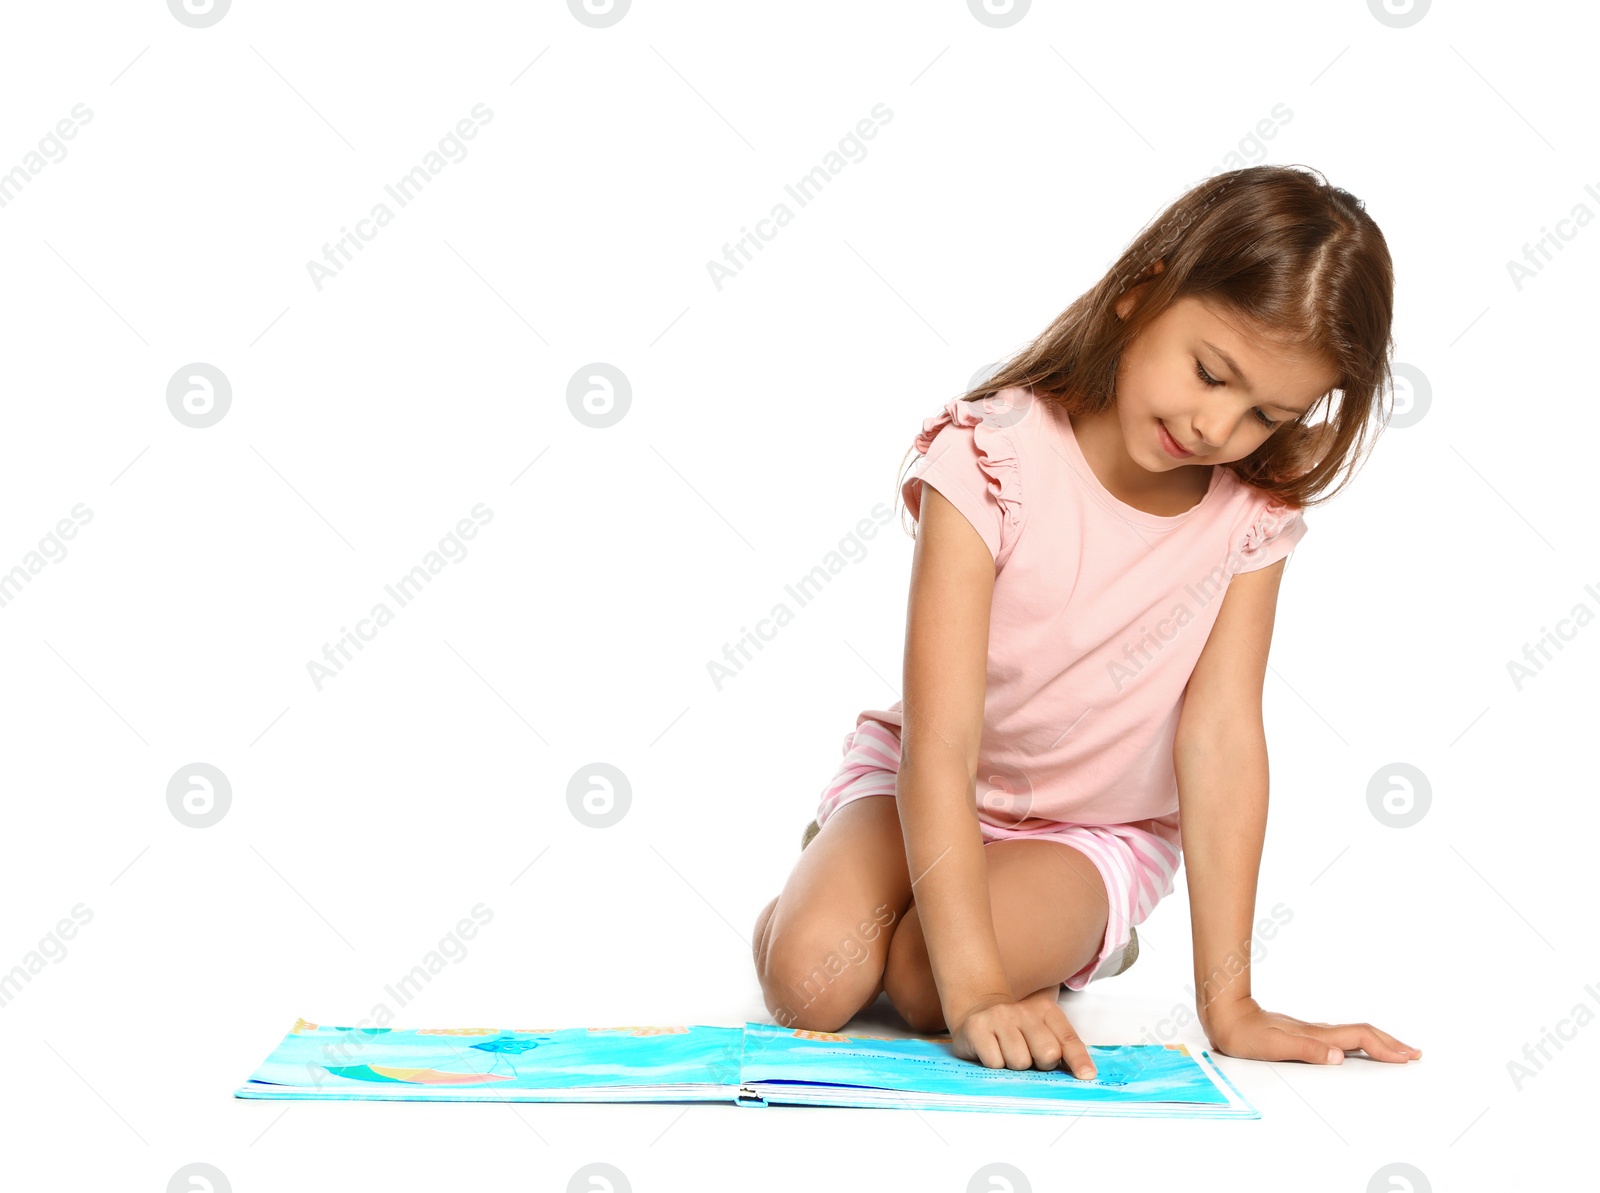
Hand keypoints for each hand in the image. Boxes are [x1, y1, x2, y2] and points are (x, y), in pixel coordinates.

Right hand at [948, 990, 1097, 1078]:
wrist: (978, 1010)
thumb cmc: (1017, 1031)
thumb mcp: (1043, 1032)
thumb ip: (1063, 1049)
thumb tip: (1084, 1074)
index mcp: (1046, 1010)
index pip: (1067, 1039)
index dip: (1078, 1060)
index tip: (1086, 1075)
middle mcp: (1023, 1010)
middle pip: (1047, 1053)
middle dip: (1040, 1064)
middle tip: (1029, 1058)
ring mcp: (999, 1017)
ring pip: (1019, 1061)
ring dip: (1014, 1066)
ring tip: (1007, 1053)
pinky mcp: (977, 1028)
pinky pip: (995, 1063)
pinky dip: (994, 1066)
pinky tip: (991, 1052)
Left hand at [1204, 997, 1420, 1064]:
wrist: (1226, 1016)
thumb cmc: (1246, 1034)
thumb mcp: (1274, 1047)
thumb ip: (1306, 1051)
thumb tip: (1338, 1056)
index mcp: (1316, 1035)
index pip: (1359, 1037)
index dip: (1385, 1047)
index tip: (1406, 1057)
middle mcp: (1317, 1031)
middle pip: (1363, 1033)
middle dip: (1390, 1043)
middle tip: (1414, 1053)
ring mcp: (1311, 1031)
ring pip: (1353, 1033)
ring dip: (1378, 1042)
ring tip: (1396, 1051)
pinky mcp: (1303, 1034)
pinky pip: (1341, 1036)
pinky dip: (1359, 1042)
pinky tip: (1359, 1048)